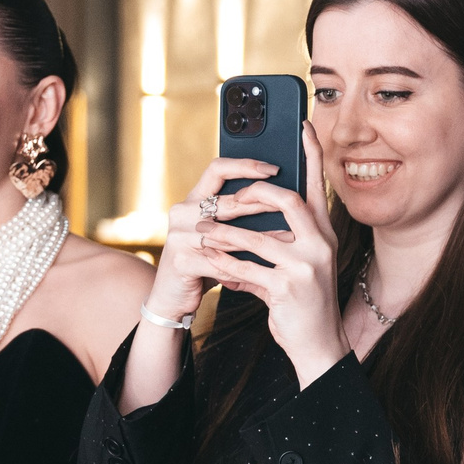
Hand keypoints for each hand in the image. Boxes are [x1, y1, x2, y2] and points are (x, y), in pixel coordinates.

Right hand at [146, 156, 282, 323]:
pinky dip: (246, 265)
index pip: (217, 169)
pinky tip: (268, 267)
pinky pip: (222, 261)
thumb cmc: (203, 263)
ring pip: (229, 234)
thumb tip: (280, 199)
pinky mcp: (182, 261)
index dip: (245, 165)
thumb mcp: (216, 235)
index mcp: (192, 200)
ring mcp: (179, 236)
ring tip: (290, 236)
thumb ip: (235, 216)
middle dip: (262, 202)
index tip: (273, 169)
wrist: (171, 298)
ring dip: (262, 236)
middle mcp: (182, 213)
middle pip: (228, 201)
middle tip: (291, 204)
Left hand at [193, 125, 346, 389]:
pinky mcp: (286, 289)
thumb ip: (285, 235)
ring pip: (256, 237)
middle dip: (255, 192)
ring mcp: (305, 267)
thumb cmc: (305, 300)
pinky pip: (245, 268)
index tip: (304, 125)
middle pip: (289, 200)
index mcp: (325, 233)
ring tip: (204, 232)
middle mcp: (320, 245)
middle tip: (233, 193)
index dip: (311, 153)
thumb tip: (254, 207)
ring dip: (224, 234)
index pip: (318, 185)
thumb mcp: (303, 262)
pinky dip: (225, 266)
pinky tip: (213, 266)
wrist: (319, 345)